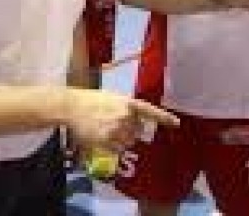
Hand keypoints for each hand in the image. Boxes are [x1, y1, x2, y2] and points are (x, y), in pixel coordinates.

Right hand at [64, 89, 179, 152]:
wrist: (71, 106)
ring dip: (120, 139)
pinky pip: (117, 149)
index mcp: (127, 103)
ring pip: (128, 141)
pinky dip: (111, 146)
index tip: (177, 124)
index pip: (150, 111)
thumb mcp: (111, 98)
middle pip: (137, 131)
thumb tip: (137, 121)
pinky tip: (100, 136)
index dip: (164, 118)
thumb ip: (126, 108)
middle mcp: (125, 117)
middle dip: (129, 130)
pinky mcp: (107, 141)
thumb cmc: (89, 100)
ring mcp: (117, 130)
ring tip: (104, 129)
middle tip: (113, 124)